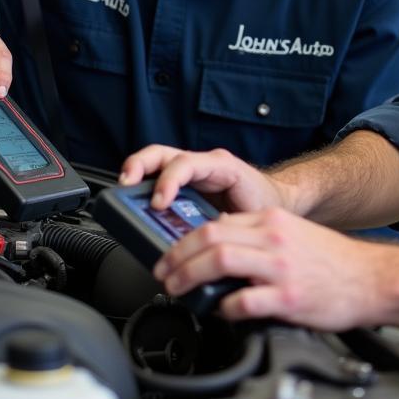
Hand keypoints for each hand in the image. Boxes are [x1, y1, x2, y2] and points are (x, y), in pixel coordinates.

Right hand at [118, 145, 290, 214]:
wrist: (277, 202)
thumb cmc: (265, 204)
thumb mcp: (251, 215)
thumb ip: (228, 226)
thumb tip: (205, 243)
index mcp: (220, 166)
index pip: (187, 163)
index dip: (169, 181)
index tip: (160, 203)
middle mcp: (202, 166)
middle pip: (162, 154)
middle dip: (140, 165)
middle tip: (126, 184)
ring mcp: (192, 174)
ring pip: (155, 163)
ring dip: (135, 174)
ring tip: (121, 192)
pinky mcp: (185, 186)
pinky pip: (158, 179)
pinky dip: (142, 187)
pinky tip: (134, 203)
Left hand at [154, 206, 390, 330]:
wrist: (371, 278)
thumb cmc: (333, 261)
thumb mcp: (293, 234)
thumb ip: (260, 235)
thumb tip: (223, 241)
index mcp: (273, 220)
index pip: (216, 223)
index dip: (186, 241)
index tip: (173, 256)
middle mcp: (274, 238)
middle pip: (210, 237)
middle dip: (177, 257)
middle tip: (164, 273)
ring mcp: (280, 267)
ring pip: (220, 261)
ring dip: (189, 276)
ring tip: (178, 289)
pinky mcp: (288, 297)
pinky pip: (244, 301)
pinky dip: (225, 308)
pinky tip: (222, 312)